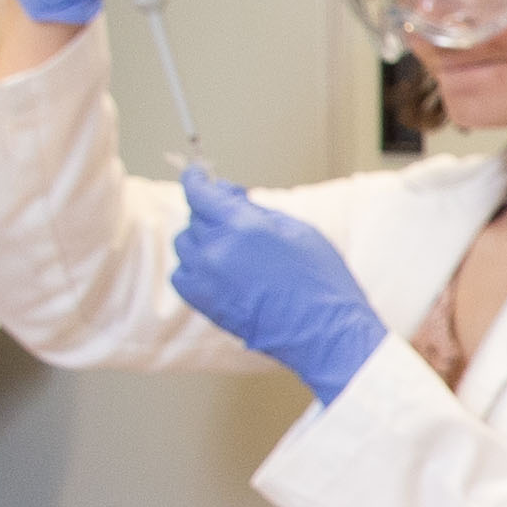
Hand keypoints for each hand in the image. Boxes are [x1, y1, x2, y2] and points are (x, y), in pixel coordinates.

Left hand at [172, 168, 389, 401]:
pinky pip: (181, 275)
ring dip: (201, 238)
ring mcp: (207, 278)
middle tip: (234, 216)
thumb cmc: (322, 281)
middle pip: (195, 217)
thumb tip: (232, 200)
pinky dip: (192, 267)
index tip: (196, 174)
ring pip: (185, 244)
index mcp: (244, 226)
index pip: (200, 192)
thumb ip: (258, 211)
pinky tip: (215, 269)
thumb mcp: (299, 230)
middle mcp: (219, 250)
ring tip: (228, 246)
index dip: (196, 179)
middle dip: (211, 211)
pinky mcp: (205, 303)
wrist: (325, 333)